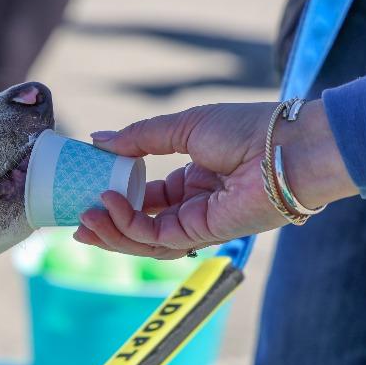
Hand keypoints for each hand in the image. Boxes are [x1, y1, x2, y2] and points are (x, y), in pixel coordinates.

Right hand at [74, 100, 357, 258]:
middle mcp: (194, 205)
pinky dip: (128, 226)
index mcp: (193, 179)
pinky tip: (108, 205)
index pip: (145, 197)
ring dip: (111, 231)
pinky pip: (157, 239)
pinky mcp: (203, 235)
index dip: (115, 196)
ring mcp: (199, 223)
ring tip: (84, 218)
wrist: (289, 146)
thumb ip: (139, 137)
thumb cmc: (248, 129)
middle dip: (106, 224)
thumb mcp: (183, 125)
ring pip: (144, 239)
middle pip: (140, 224)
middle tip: (76, 217)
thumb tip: (97, 140)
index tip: (86, 187)